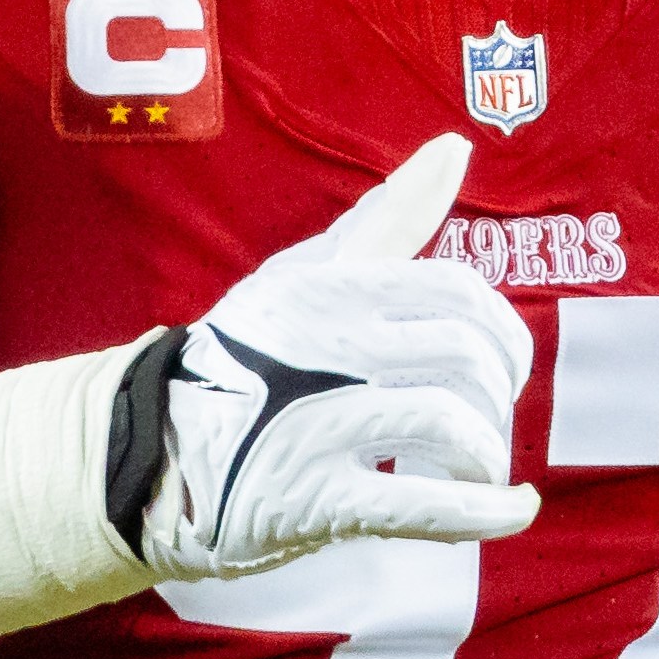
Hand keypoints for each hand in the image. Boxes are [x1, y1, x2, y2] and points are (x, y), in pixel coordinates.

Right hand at [136, 133, 540, 580]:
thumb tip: (455, 147)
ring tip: (479, 468)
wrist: (148, 449)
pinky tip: (510, 509)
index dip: (503, 332)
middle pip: (466, 358)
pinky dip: (485, 512)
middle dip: (500, 394)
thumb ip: (387, 216)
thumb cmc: (242, 354)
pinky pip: (423, 507)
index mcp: (333, 291)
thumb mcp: (304, 272)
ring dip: (487, 452)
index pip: (457, 293)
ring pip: (450, 425)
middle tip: (488, 418)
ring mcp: (320, 427)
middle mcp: (330, 350)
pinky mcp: (313, 501)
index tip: (501, 365)